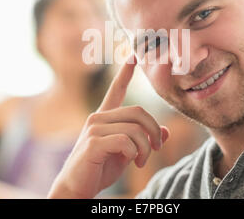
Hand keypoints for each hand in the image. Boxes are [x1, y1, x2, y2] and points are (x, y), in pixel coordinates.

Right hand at [48, 55, 168, 198]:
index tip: (134, 55)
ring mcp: (94, 128)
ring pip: (135, 129)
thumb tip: (166, 132)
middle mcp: (98, 118)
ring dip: (146, 148)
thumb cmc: (100, 169)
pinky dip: (135, 153)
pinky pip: (126, 141)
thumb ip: (143, 140)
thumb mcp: (127, 153)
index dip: (126, 73)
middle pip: (138, 112)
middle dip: (154, 130)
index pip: (116, 90)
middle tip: (157, 147)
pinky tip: (132, 163)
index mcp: (104, 117)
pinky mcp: (93, 142)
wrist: (77, 188)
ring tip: (141, 161)